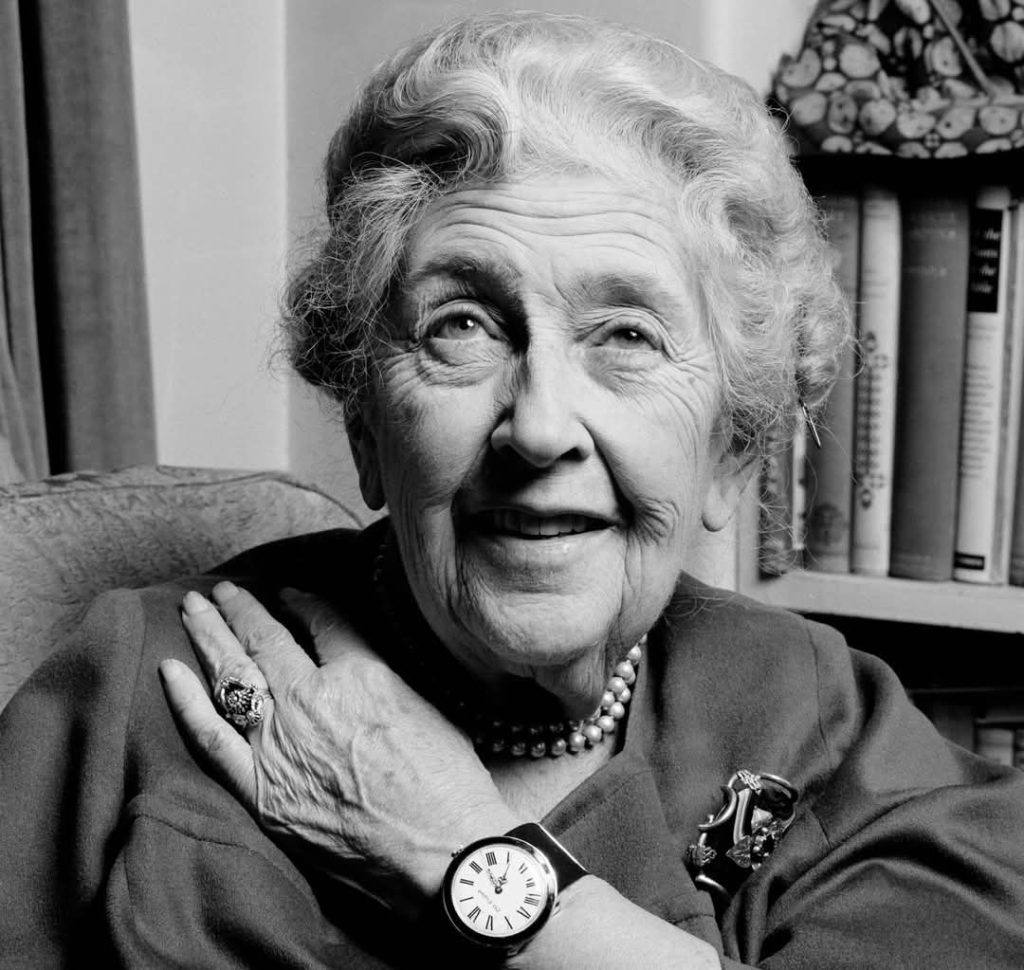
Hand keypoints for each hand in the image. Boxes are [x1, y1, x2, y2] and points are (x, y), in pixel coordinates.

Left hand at [159, 581, 520, 918]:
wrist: (438, 854)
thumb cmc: (448, 785)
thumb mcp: (429, 706)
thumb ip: (383, 678)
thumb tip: (358, 666)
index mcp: (361, 673)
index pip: (321, 620)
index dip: (302, 602)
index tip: (288, 595)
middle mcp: (312, 699)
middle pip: (264, 639)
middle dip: (240, 608)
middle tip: (222, 591)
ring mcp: (280, 745)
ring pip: (231, 675)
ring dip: (208, 635)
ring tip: (192, 609)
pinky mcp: (261, 791)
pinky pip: (211, 739)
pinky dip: (186, 702)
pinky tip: (169, 670)